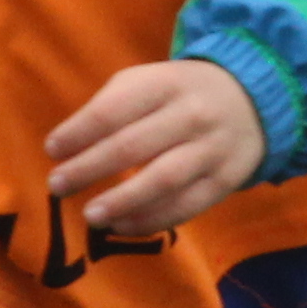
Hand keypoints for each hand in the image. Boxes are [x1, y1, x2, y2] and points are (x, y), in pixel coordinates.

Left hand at [46, 59, 267, 242]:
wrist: (254, 100)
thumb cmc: (180, 94)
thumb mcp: (149, 81)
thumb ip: (110, 107)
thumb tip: (67, 148)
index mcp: (165, 83)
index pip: (113, 110)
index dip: (78, 132)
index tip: (52, 150)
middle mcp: (191, 115)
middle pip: (133, 146)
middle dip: (89, 168)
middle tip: (56, 186)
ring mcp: (212, 149)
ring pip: (162, 180)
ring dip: (122, 201)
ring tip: (90, 216)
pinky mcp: (225, 180)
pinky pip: (186, 206)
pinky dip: (151, 220)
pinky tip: (122, 225)